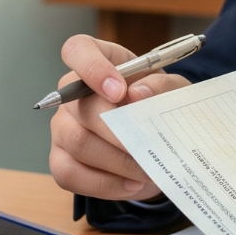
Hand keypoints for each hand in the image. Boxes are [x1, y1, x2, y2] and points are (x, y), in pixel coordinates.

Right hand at [46, 34, 188, 200]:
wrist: (159, 144)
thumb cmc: (161, 107)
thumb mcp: (174, 92)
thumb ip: (162, 87)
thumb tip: (138, 94)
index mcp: (99, 61)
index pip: (77, 50)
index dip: (93, 68)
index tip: (120, 91)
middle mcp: (73, 92)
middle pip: (81, 107)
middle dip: (118, 130)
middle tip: (148, 146)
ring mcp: (62, 126)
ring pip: (77, 142)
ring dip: (117, 160)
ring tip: (148, 169)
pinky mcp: (60, 160)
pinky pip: (69, 174)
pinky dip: (105, 184)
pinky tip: (132, 184)